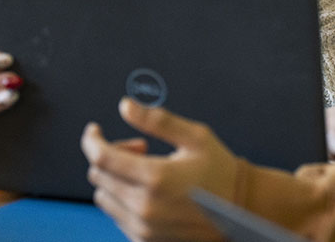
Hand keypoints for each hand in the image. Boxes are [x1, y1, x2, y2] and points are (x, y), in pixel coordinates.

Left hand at [81, 98, 238, 241]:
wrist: (243, 211)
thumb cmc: (221, 171)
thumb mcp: (196, 137)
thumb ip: (158, 121)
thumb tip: (125, 106)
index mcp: (156, 178)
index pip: (102, 158)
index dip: (91, 140)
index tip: (95, 130)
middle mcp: (145, 207)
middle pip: (99, 176)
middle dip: (111, 154)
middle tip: (141, 147)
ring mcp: (143, 228)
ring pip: (103, 197)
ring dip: (116, 179)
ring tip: (146, 171)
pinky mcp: (144, 241)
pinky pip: (116, 216)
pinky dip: (123, 199)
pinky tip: (148, 191)